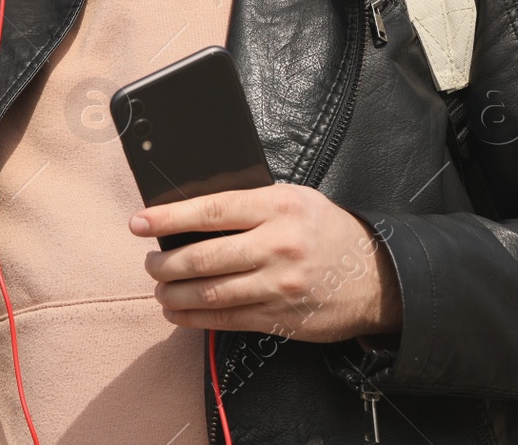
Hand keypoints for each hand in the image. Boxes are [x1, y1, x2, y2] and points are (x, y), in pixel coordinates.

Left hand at [132, 183, 402, 342]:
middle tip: (150, 264)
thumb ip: (248, 204)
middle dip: (165, 264)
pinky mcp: (281, 317)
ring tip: (159, 289)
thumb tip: (189, 214)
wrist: (378, 276)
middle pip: (204, 258)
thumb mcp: (293, 199)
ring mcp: (279, 285)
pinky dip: (194, 318)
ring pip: (210, 293)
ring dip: (174, 294)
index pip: (212, 210)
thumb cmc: (326, 230)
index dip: (169, 218)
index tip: (139, 222)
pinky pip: (227, 319)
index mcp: (278, 207)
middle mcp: (277, 246)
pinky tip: (177, 312)